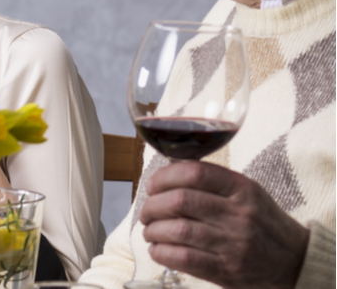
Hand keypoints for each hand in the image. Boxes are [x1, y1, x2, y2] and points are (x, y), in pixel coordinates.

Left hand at [139, 161, 308, 288]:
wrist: (295, 260)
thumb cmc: (261, 222)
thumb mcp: (247, 193)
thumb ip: (213, 182)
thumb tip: (166, 174)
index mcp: (242, 189)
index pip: (194, 172)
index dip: (164, 177)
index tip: (152, 185)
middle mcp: (239, 214)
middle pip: (180, 200)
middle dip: (152, 205)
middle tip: (147, 211)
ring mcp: (233, 243)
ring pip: (178, 229)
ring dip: (153, 230)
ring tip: (150, 231)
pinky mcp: (227, 269)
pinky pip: (184, 258)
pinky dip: (162, 252)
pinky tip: (157, 249)